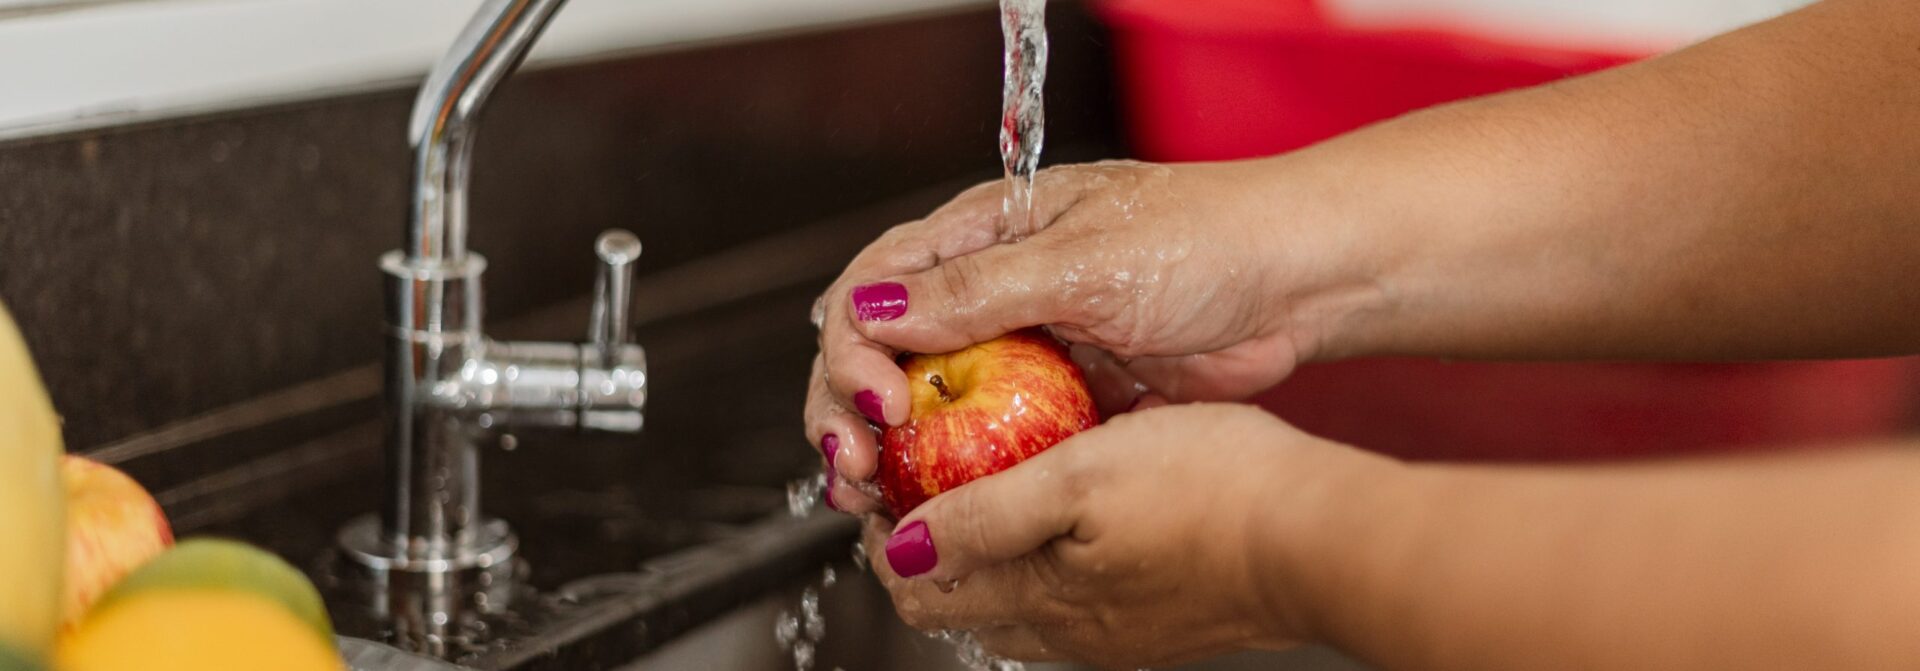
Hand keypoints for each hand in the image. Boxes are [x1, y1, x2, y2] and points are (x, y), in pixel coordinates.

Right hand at [804, 160, 1373, 513]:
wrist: (1296, 283)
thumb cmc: (1204, 239)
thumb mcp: (1081, 260)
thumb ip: (975, 291)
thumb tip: (873, 309)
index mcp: (980, 233)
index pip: (875, 286)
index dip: (854, 347)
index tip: (879, 401)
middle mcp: (987, 291)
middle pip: (882, 354)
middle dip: (850, 412)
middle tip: (855, 469)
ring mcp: (1021, 351)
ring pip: (927, 408)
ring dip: (892, 455)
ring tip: (873, 500)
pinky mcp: (1057, 403)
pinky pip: (987, 445)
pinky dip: (955, 478)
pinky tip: (938, 511)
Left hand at [857, 403, 1390, 667]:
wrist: (1325, 536)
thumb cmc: (1214, 492)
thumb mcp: (1078, 476)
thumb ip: (982, 517)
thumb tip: (901, 547)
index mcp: (1039, 598)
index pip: (919, 588)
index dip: (885, 531)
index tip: (884, 473)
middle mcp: (1071, 631)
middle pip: (962, 599)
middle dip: (928, 540)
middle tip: (927, 473)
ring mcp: (1119, 631)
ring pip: (1019, 598)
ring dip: (988, 546)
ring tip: (993, 478)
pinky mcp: (1162, 617)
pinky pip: (1077, 592)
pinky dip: (1049, 551)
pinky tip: (1076, 503)